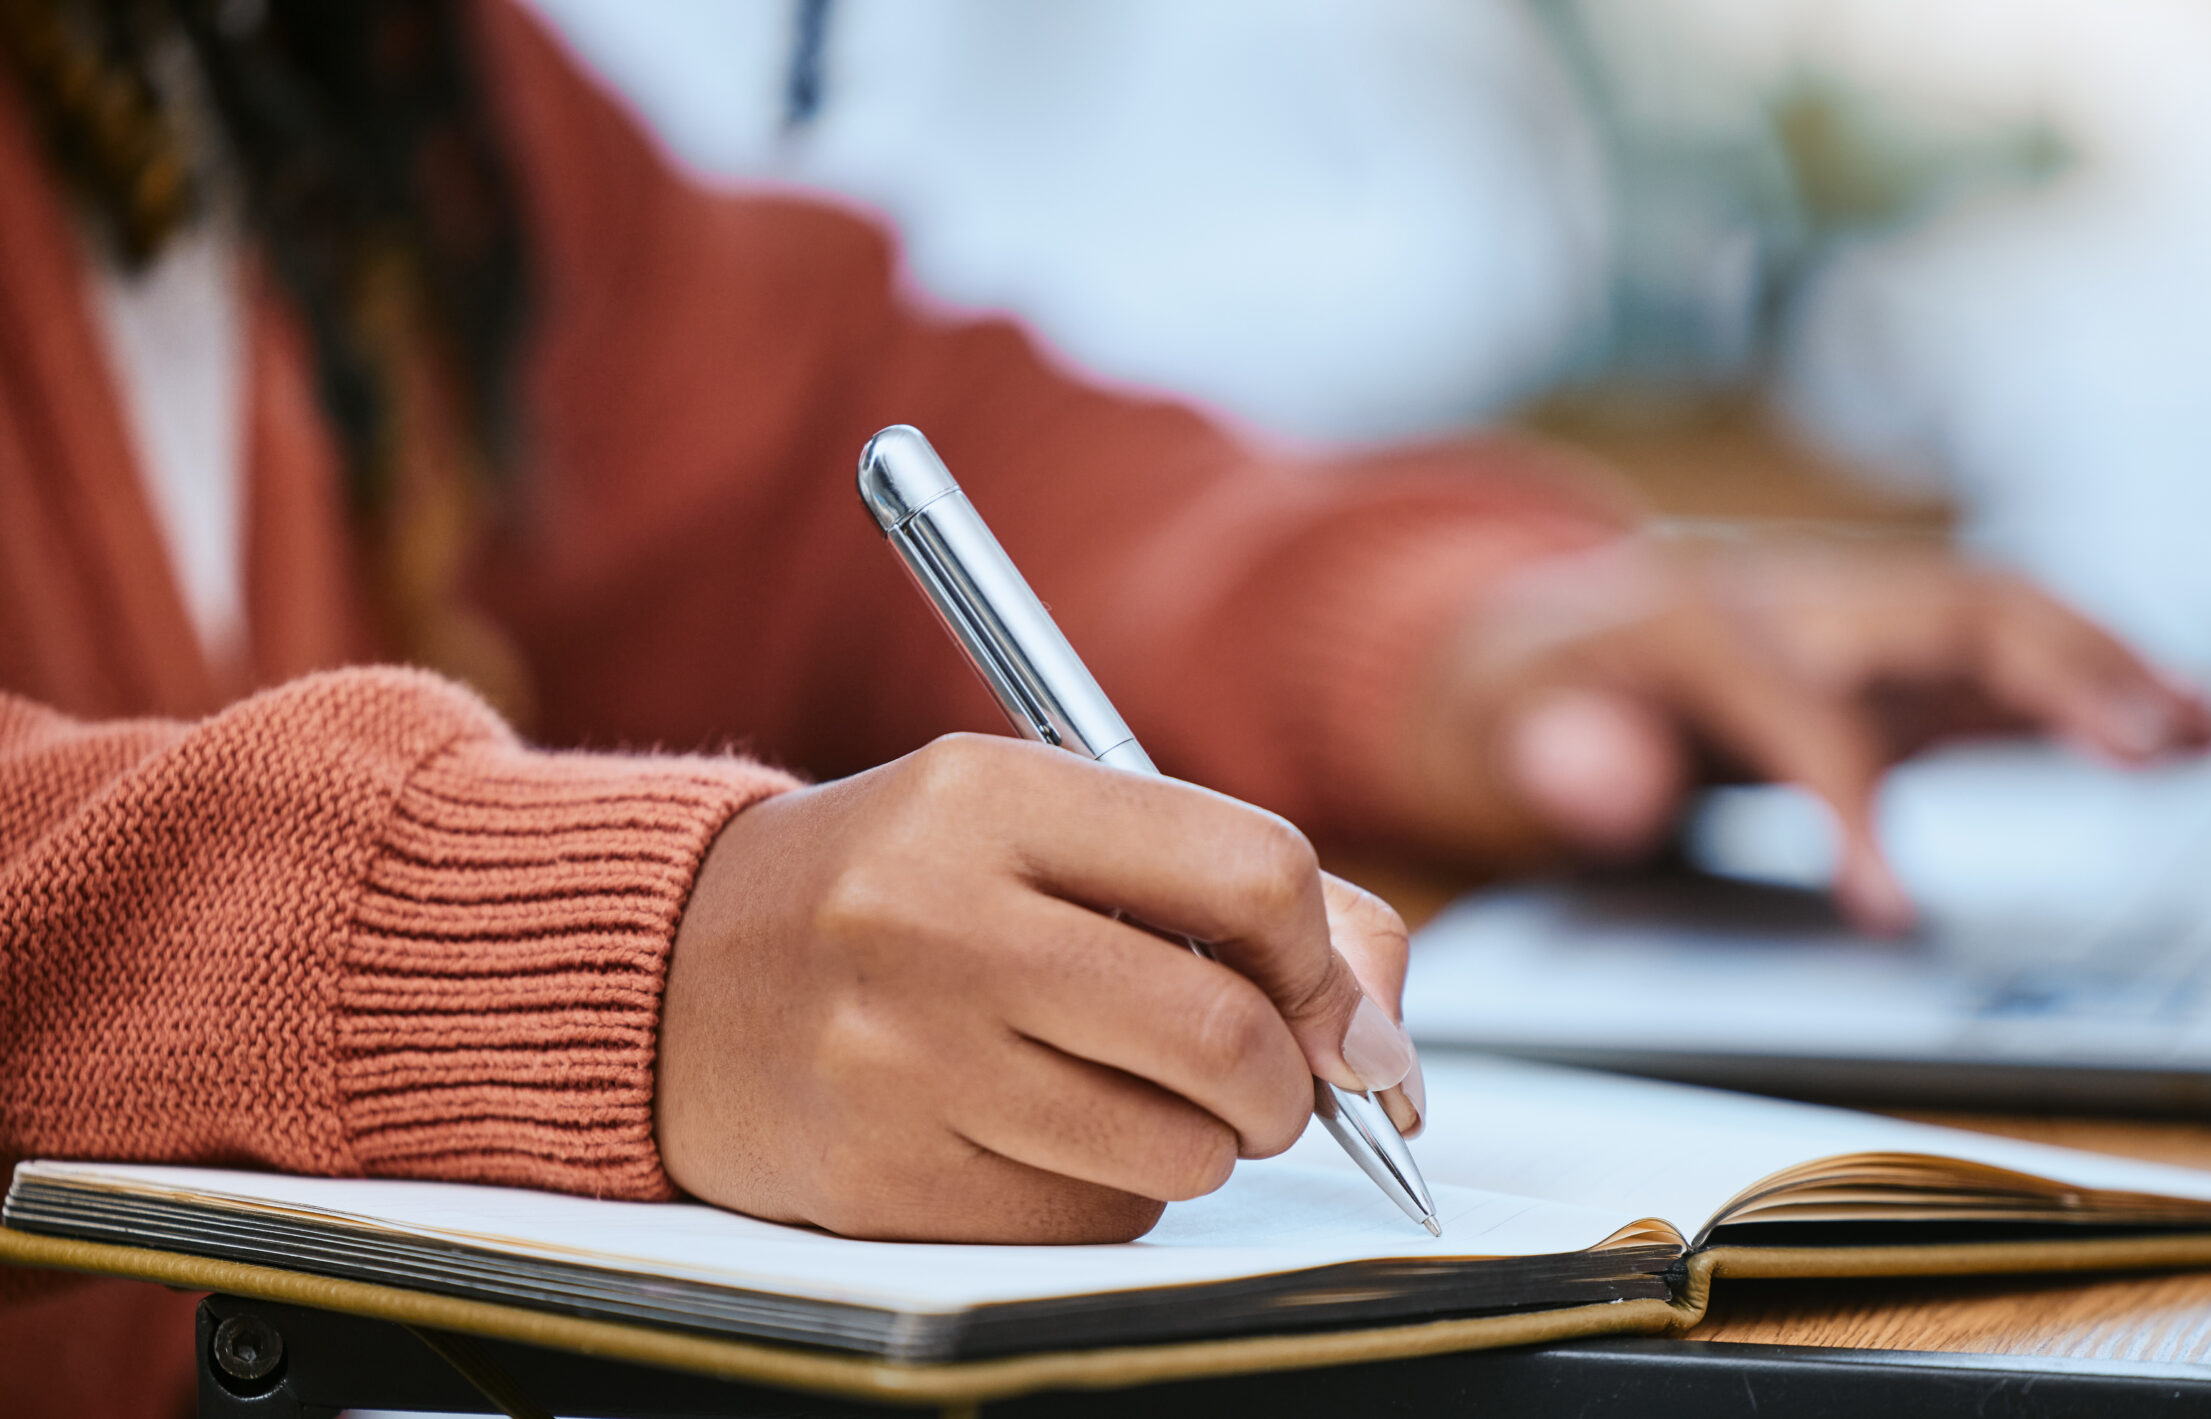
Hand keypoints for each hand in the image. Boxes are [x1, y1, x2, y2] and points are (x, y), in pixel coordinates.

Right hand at [655, 734, 1417, 1243]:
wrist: (667, 977)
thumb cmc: (895, 888)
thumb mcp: (1035, 821)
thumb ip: (1222, 887)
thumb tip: (1382, 1039)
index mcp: (991, 792)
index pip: (1253, 874)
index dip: (1328, 962)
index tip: (1338, 1010)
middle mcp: (940, 918)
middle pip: (1227, 1038)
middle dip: (1288, 1087)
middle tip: (1269, 1088)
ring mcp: (902, 1058)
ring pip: (1173, 1152)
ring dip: (1197, 1146)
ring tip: (1127, 1095)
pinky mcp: (881, 1180)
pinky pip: (1089, 1225)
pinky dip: (1108, 1198)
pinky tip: (1039, 1137)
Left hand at [1399, 533, 2210, 930]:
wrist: (1538, 629)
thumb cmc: (1533, 694)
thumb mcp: (1508, 729)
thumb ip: (1558, 756)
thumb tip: (1610, 784)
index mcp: (1691, 614)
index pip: (1793, 706)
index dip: (1845, 803)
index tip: (1894, 909)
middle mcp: (1790, 587)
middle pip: (1937, 611)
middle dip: (2054, 670)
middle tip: (2159, 743)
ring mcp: (1852, 605)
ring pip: (1996, 617)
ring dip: (2106, 666)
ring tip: (2210, 727)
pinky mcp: (1891, 644)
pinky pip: (2005, 653)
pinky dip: (2098, 680)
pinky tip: (2190, 720)